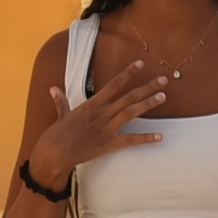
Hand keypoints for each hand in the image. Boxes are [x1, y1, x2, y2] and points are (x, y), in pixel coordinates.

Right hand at [49, 42, 176, 173]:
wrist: (55, 153)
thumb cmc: (56, 134)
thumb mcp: (61, 115)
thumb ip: (61, 101)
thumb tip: (53, 89)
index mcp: (92, 104)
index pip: (114, 84)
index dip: (128, 73)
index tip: (141, 64)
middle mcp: (102, 113)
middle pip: (129, 97)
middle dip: (147, 87)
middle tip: (164, 80)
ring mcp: (107, 129)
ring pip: (131, 113)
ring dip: (148, 104)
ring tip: (163, 97)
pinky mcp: (109, 144)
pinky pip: (130, 140)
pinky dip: (145, 138)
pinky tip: (159, 136)